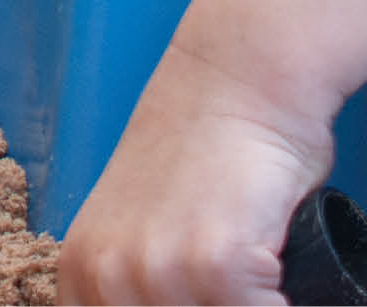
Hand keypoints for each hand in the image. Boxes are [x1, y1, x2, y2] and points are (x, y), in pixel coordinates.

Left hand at [56, 37, 327, 303]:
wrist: (240, 81)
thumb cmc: (206, 151)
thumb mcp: (141, 225)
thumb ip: (140, 278)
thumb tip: (166, 302)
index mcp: (82, 271)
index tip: (195, 298)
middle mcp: (107, 275)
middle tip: (237, 286)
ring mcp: (157, 272)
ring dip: (248, 305)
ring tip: (262, 284)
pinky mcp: (216, 266)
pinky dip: (283, 303)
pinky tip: (284, 284)